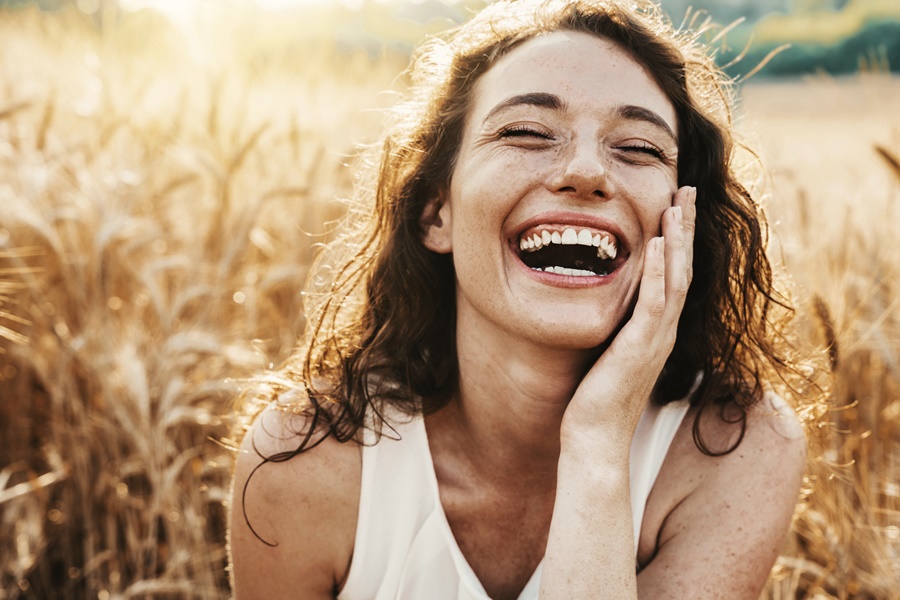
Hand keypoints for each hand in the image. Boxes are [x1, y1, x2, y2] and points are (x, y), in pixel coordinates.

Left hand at [560, 185, 696, 456]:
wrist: (595, 438)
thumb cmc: (597, 399)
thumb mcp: (608, 352)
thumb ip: (615, 326)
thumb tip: (606, 303)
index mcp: (655, 329)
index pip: (672, 274)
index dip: (677, 238)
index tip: (675, 204)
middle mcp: (662, 330)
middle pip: (681, 268)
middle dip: (684, 227)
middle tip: (687, 189)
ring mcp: (654, 339)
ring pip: (673, 279)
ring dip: (676, 239)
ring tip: (677, 203)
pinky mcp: (638, 348)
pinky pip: (652, 303)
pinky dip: (655, 272)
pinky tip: (656, 244)